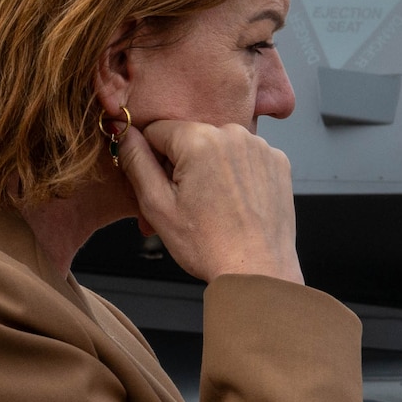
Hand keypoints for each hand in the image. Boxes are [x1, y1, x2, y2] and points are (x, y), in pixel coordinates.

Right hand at [119, 120, 303, 283]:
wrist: (258, 271)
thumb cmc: (208, 245)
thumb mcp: (157, 205)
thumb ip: (135, 161)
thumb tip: (123, 131)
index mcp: (200, 139)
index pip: (156, 130)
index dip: (151, 158)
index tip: (161, 186)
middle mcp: (234, 133)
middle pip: (190, 137)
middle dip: (181, 164)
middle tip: (185, 204)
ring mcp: (260, 147)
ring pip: (218, 146)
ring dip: (209, 167)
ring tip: (212, 206)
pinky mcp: (278, 162)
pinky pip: (245, 157)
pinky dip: (236, 173)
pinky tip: (235, 203)